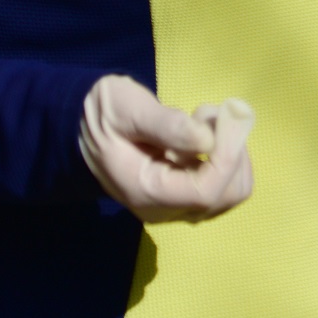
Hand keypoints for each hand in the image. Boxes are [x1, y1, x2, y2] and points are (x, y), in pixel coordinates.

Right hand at [79, 74, 254, 222]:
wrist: (85, 130)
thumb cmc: (103, 115)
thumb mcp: (126, 108)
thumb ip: (165, 124)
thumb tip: (207, 139)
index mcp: (146, 192)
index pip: (205, 191)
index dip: (227, 155)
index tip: (227, 115)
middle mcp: (165, 209)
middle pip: (227, 195)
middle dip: (232, 151)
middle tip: (208, 114)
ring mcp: (178, 205)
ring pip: (232, 190)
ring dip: (231, 150)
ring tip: (201, 120)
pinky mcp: (187, 195)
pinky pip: (224, 182)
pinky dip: (227, 154)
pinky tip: (202, 131)